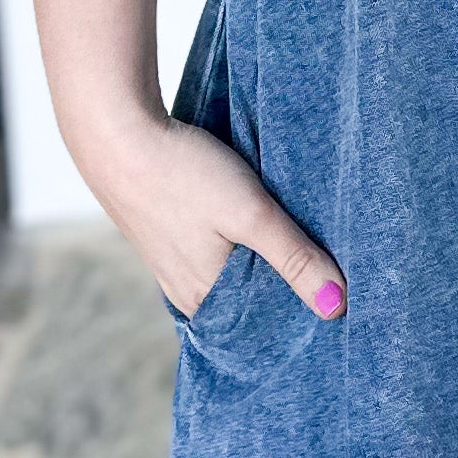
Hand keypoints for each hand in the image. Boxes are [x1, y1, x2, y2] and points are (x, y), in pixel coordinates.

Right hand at [68, 104, 346, 323]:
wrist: (115, 132)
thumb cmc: (182, 173)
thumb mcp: (250, 214)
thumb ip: (294, 258)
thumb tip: (336, 307)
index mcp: (205, 299)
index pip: (267, 324)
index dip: (303, 312)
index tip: (342, 301)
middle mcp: (186, 292)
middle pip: (251, 301)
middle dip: (287, 289)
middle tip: (333, 272)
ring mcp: (173, 264)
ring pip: (233, 275)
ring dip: (263, 263)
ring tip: (302, 247)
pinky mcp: (168, 235)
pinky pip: (215, 254)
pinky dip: (240, 246)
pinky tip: (255, 227)